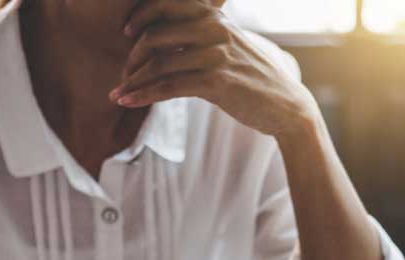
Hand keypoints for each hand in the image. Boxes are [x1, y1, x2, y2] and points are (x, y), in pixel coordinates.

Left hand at [109, 0, 318, 139]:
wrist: (285, 105)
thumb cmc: (251, 76)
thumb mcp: (229, 43)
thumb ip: (203, 32)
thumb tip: (167, 31)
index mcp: (214, 16)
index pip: (167, 3)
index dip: (140, 15)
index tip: (126, 32)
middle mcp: (214, 30)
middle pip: (155, 34)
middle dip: (132, 56)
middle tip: (124, 73)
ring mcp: (215, 55)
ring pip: (159, 64)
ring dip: (133, 81)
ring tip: (118, 92)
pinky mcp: (216, 83)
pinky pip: (168, 87)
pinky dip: (143, 95)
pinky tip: (127, 102)